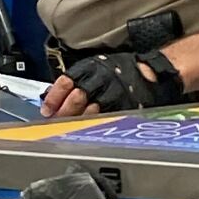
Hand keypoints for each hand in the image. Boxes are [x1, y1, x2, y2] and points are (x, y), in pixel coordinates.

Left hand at [40, 50, 184, 117]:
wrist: (151, 72)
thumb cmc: (123, 69)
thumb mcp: (98, 66)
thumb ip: (80, 79)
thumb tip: (56, 95)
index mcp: (91, 67)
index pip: (66, 82)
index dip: (54, 97)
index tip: (47, 110)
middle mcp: (101, 80)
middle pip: (76, 98)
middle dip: (63, 113)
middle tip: (55, 122)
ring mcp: (113, 95)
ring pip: (89, 112)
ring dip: (76, 123)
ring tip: (68, 130)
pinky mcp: (123, 108)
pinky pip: (105, 120)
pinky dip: (94, 127)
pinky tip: (88, 132)